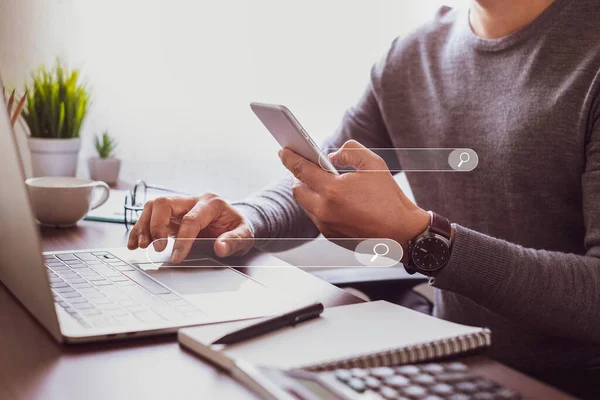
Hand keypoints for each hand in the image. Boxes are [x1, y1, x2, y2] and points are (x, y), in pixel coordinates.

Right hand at [127, 194, 253, 262]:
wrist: (233, 222)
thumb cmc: (237, 228)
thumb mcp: (245, 235)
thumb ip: (234, 241)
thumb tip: (220, 248)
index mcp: (212, 203)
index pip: (192, 219)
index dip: (182, 239)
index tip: (175, 257)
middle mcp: (193, 200)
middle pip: (165, 203)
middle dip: (157, 225)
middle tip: (157, 247)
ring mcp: (180, 205)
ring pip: (153, 206)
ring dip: (144, 226)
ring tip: (142, 246)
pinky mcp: (170, 214)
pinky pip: (149, 215)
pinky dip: (140, 229)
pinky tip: (134, 243)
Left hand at [278, 140, 429, 250]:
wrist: (401, 232)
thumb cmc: (389, 198)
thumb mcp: (373, 164)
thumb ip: (349, 151)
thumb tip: (331, 156)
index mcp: (333, 191)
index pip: (302, 171)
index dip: (290, 159)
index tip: (283, 151)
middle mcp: (325, 211)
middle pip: (298, 190)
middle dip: (297, 177)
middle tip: (303, 166)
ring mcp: (326, 226)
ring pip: (306, 205)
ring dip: (308, 192)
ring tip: (318, 180)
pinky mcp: (331, 236)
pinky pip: (316, 217)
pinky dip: (318, 205)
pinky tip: (330, 198)